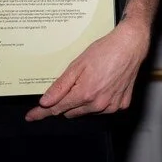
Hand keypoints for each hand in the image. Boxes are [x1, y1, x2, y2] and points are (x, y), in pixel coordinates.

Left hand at [25, 20, 147, 120]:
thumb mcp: (77, 65)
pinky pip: (103, 108)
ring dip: (82, 101)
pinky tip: (103, 84)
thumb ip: (60, 86)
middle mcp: (99, 104)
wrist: (131, 45)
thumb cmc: (105, 51)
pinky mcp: (121, 104)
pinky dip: (99, 100)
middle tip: (72, 83)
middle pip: (70, 112)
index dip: (42, 112)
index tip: (31, 116)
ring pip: (86, 111)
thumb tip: (45, 101)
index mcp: (85, 94)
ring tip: (91, 79)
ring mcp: (111, 106)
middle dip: (66, 102)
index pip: (57, 108)